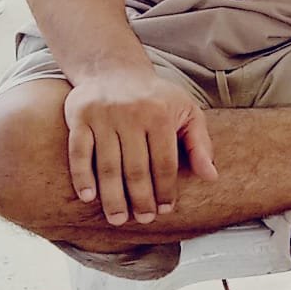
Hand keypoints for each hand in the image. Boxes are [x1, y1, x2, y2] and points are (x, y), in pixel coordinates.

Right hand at [63, 70, 217, 227]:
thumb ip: (200, 144)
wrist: (114, 70)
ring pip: (108, 165)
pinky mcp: (79, 117)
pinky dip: (82, 176)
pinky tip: (89, 197)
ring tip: (118, 218)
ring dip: (113, 196)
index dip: (166, 189)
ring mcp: (104, 116)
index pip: (164, 162)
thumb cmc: (156, 97)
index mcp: (161, 115)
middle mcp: (132, 115)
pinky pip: (79, 152)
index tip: (165, 210)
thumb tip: (212, 177)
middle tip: (142, 220)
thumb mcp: (186, 112)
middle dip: (140, 198)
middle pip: (136, 167)